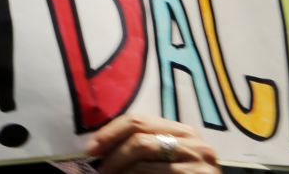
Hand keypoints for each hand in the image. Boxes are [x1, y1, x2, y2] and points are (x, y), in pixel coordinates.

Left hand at [86, 114, 218, 173]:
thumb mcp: (168, 156)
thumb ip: (144, 146)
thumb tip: (100, 146)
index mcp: (182, 130)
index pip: (138, 120)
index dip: (110, 132)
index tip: (91, 148)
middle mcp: (193, 142)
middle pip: (139, 139)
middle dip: (113, 154)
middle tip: (99, 169)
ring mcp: (197, 164)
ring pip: (143, 163)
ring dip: (120, 171)